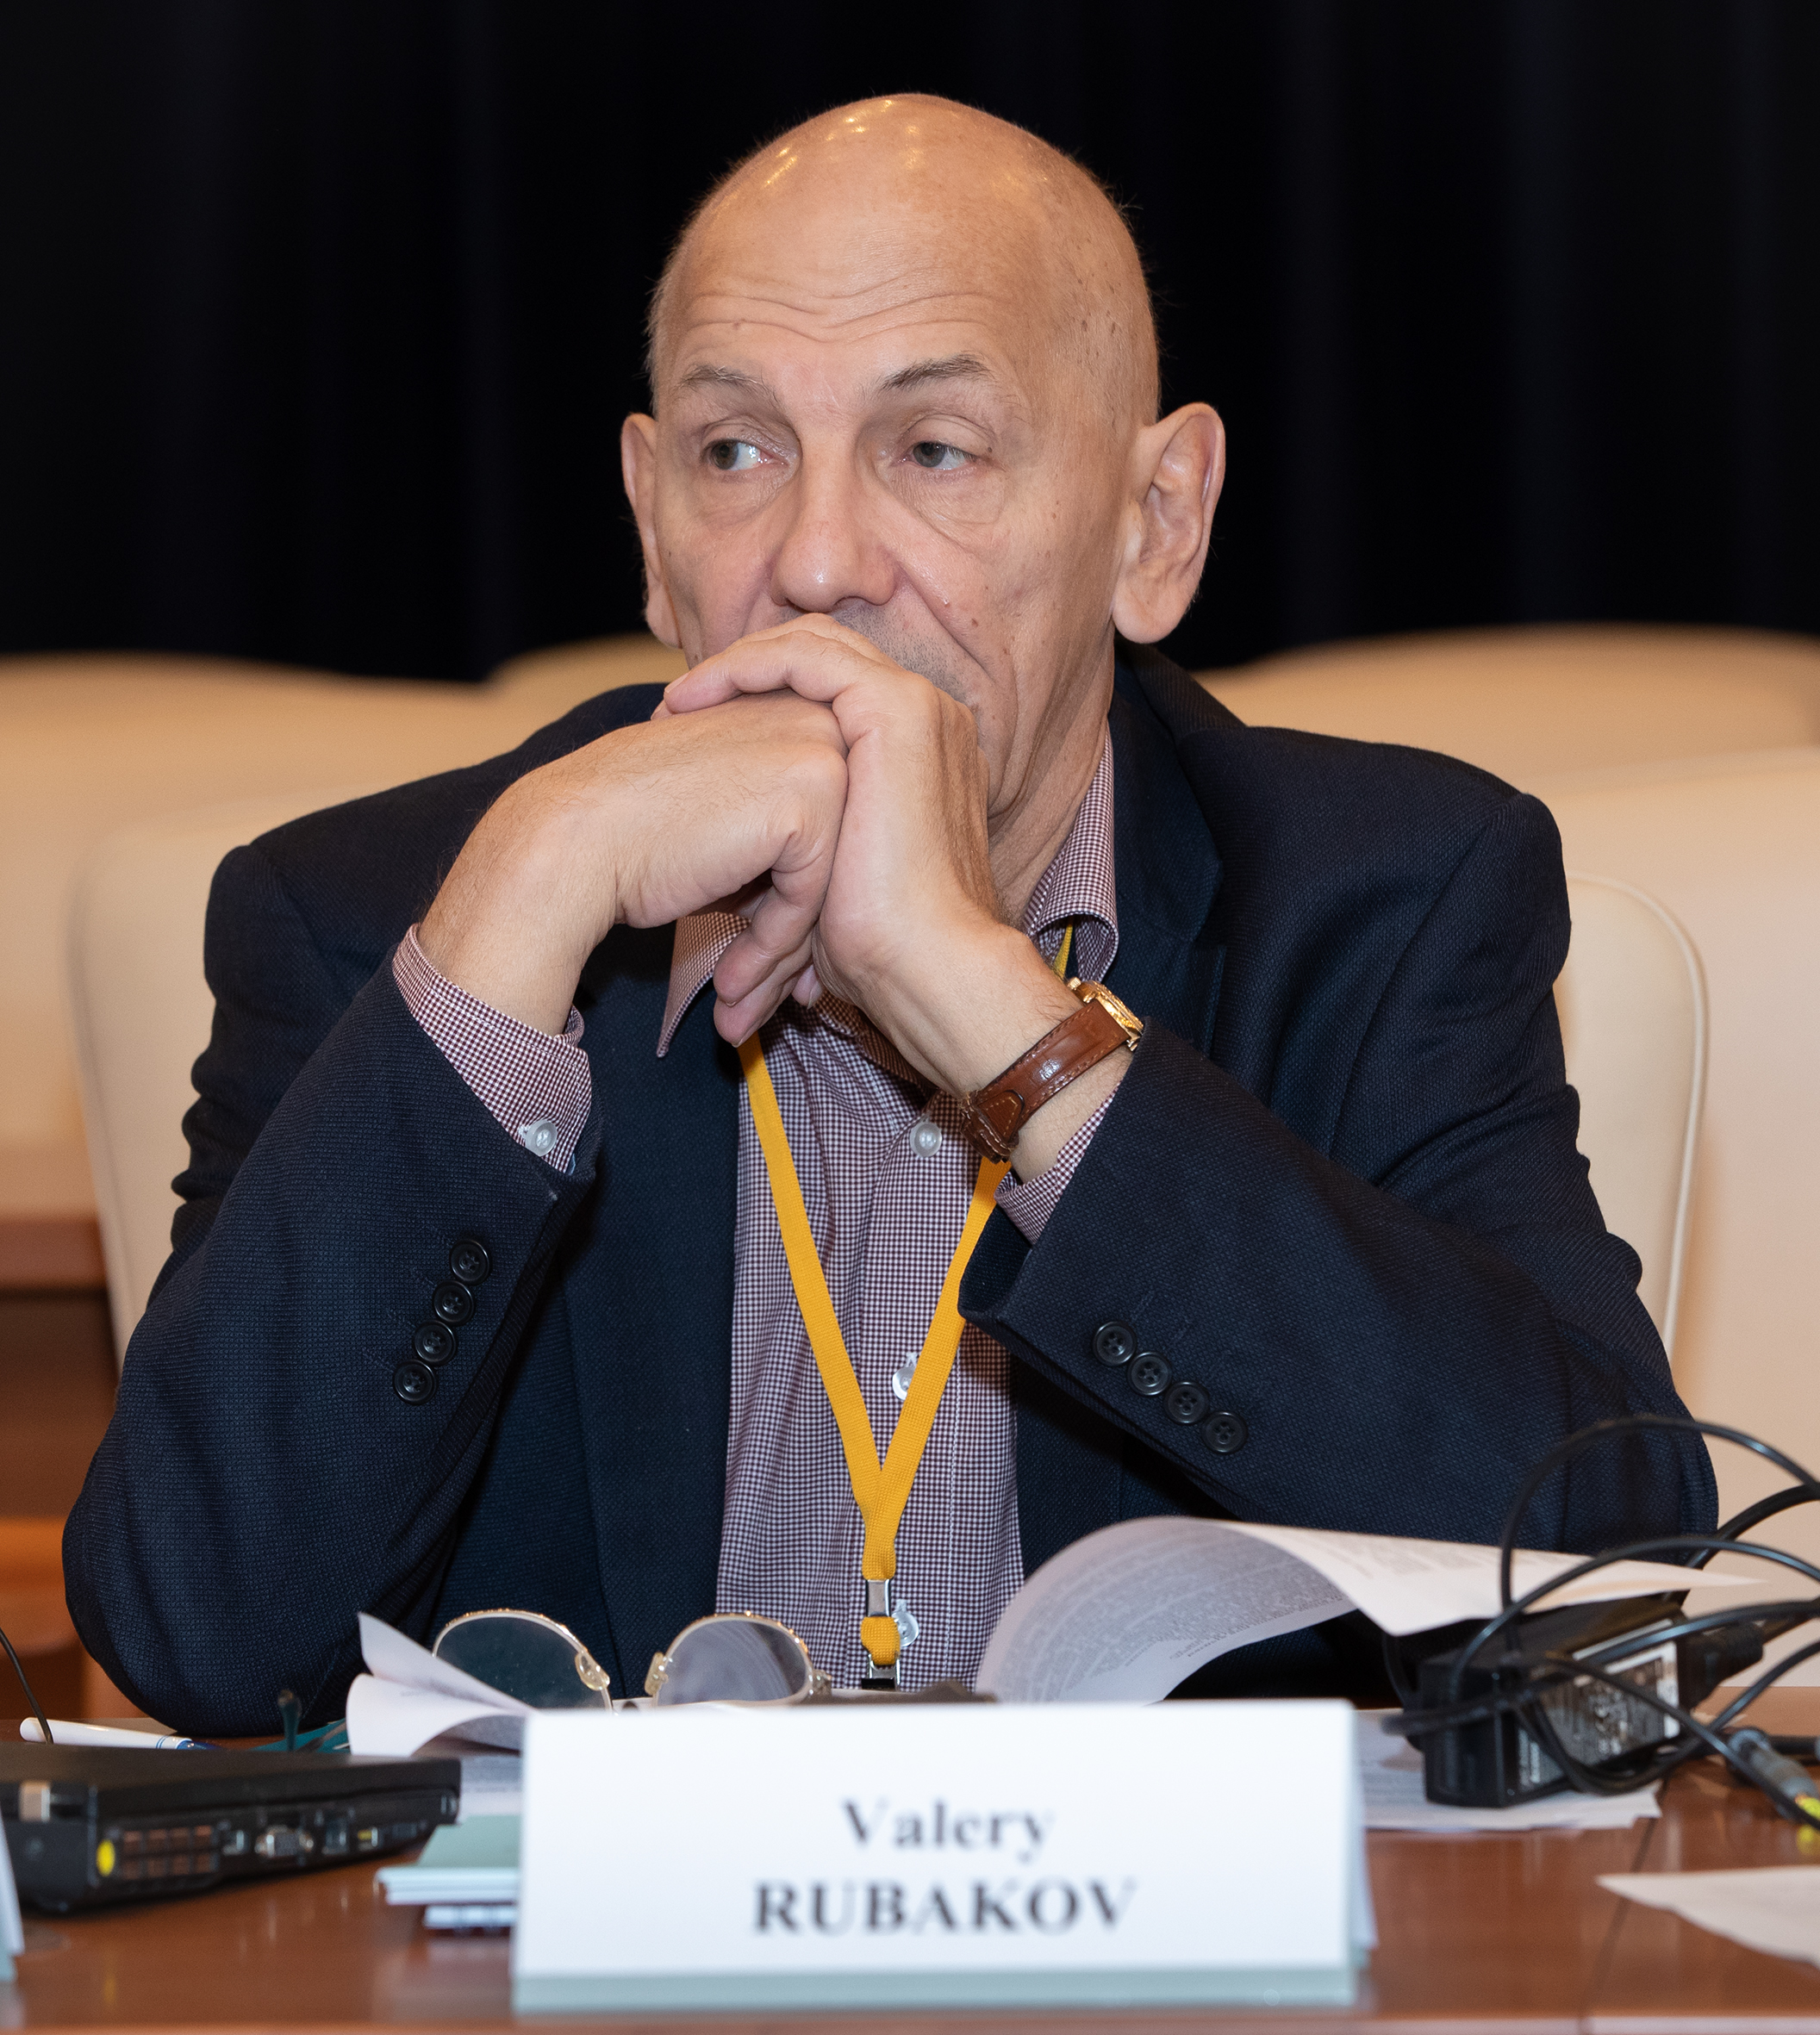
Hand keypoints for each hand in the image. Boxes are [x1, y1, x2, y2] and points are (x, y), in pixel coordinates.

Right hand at [419, 691, 847, 1037]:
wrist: (573, 840)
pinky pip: (809, 897)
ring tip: (738, 1007)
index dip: (788, 902)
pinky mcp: (812, 800)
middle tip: (751, 999)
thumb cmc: (630, 834)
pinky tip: (730, 986)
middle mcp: (816, 721)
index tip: (757, 961)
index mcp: (792, 711)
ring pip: (825, 882)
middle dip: (790, 939)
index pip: (820, 823)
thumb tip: (809, 904)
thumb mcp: (718, 812)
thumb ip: (771, 827)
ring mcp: (819, 755)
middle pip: (830, 853)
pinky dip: (772, 946)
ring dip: (778, 955)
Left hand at [661, 617, 1125, 1174]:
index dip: (764, 699)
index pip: (833, 693)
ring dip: (738, 665)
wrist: (928, 964)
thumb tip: (749, 900)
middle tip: (682, 705)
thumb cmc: (880, 946)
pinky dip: (746, 667)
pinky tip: (697, 696)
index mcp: (918, 752)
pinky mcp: (895, 707)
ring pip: (810, 643)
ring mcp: (917, 706)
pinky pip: (805, 655)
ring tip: (681, 700)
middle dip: (747, 672)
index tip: (700, 731)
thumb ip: (799, 852)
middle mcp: (927, 717)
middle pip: (822, 656)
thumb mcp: (828, 878)